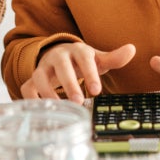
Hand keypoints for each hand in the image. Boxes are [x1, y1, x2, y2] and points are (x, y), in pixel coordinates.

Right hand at [20, 42, 135, 102]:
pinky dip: (31, 98)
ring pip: (39, 76)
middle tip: (79, 101)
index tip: (97, 90)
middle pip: (61, 66)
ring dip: (48, 91)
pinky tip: (42, 111)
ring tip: (62, 107)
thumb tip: (132, 49)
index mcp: (76, 50)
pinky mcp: (33, 79)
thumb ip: (114, 58)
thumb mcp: (98, 59)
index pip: (84, 58)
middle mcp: (58, 56)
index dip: (90, 72)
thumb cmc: (81, 61)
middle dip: (69, 83)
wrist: (59, 55)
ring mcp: (43, 67)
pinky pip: (27, 87)